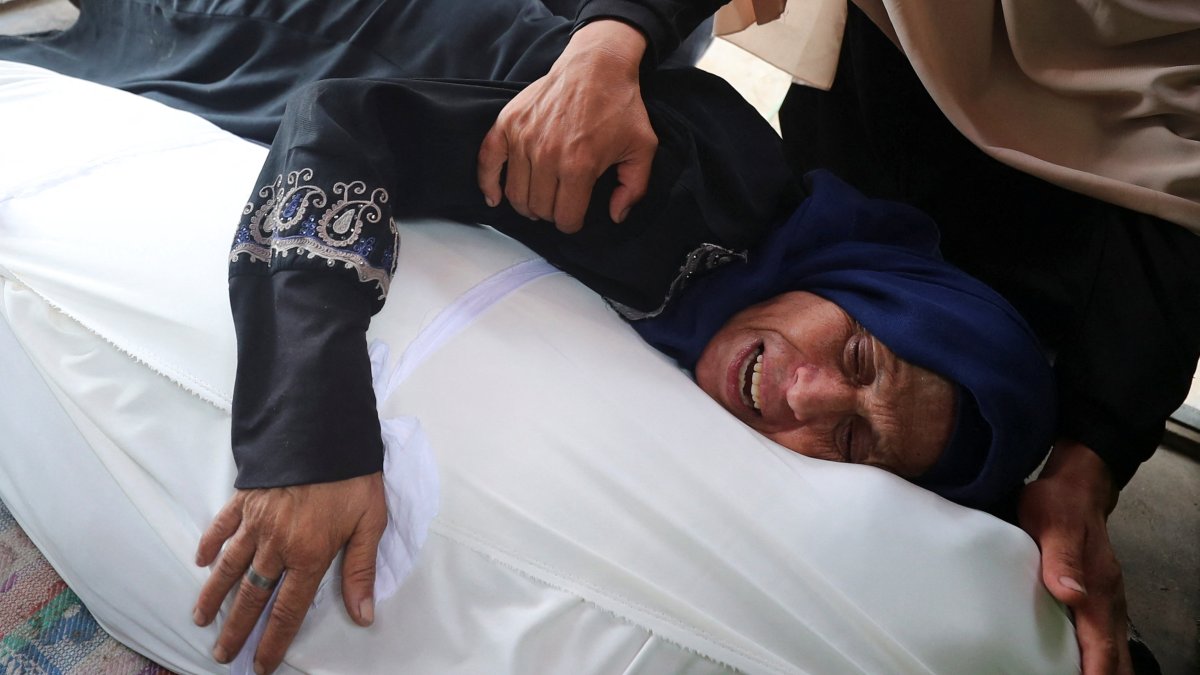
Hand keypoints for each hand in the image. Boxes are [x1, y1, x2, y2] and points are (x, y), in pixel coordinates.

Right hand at [192, 472, 386, 673]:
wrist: (326, 430)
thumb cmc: (354, 476)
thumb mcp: (371, 523)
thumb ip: (361, 571)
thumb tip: (363, 616)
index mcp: (310, 555)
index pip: (288, 610)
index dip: (273, 640)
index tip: (260, 665)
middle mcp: (278, 544)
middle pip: (253, 595)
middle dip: (237, 628)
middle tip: (222, 653)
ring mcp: (257, 521)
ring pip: (230, 566)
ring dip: (215, 594)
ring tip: (200, 618)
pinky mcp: (246, 498)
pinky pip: (222, 526)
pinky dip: (210, 544)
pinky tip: (201, 560)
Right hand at [478, 20, 657, 232]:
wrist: (597, 65)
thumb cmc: (620, 105)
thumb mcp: (642, 148)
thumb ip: (634, 188)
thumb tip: (616, 216)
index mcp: (579, 166)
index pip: (565, 217)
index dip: (573, 223)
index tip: (576, 216)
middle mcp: (546, 155)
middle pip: (539, 208)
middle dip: (552, 213)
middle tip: (560, 202)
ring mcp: (523, 138)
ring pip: (516, 193)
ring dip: (527, 203)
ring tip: (539, 198)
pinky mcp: (508, 123)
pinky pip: (487, 161)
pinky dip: (488, 183)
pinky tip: (495, 197)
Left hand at [1018, 440, 1131, 674]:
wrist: (1076, 485)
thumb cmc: (1058, 504)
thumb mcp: (1052, 524)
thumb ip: (1061, 558)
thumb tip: (1070, 593)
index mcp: (1098, 590)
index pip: (1102, 647)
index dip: (1096, 674)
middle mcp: (1108, 601)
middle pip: (1115, 658)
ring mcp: (1107, 600)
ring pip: (1114, 650)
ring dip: (1104, 671)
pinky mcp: (1099, 597)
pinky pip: (1106, 638)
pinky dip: (1102, 659)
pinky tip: (1085, 668)